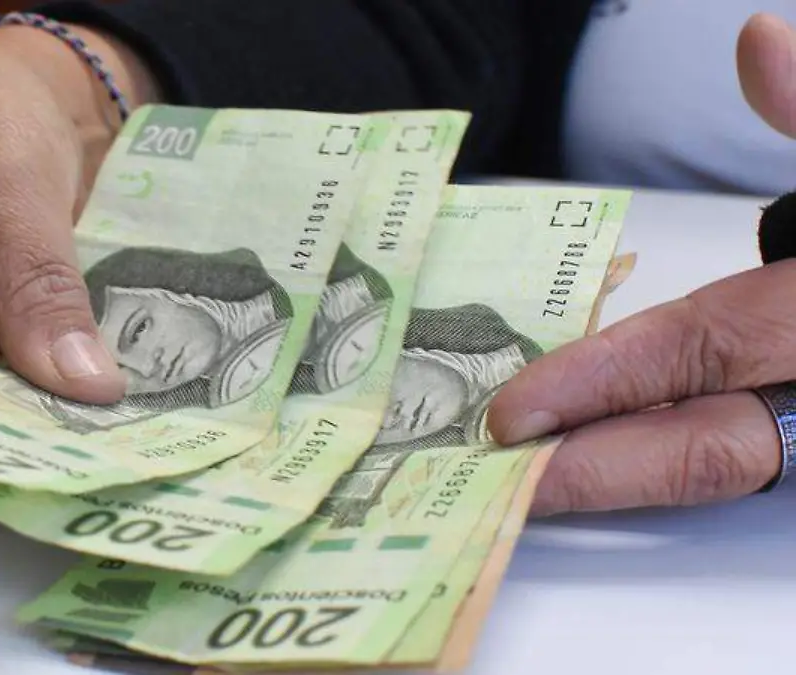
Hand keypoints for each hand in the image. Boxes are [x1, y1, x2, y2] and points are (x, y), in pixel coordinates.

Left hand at [486, 12, 795, 516]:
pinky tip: (591, 460)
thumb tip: (760, 40)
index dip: (602, 382)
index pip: (700, 348)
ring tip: (529, 478)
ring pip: (714, 472)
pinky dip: (653, 470)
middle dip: (594, 469)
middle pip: (704, 448)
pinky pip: (724, 468)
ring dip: (617, 479)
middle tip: (500, 475)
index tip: (514, 413)